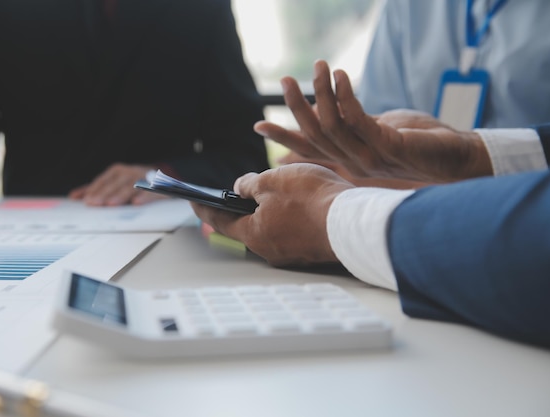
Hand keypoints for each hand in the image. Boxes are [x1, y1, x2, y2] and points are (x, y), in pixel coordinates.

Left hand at [68, 163, 166, 205]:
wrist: (160, 179)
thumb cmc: (132, 183)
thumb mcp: (114, 182)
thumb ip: (95, 189)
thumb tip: (74, 196)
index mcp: (118, 171)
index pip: (104, 180)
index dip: (95, 190)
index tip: (87, 200)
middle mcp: (130, 172)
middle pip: (115, 184)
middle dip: (105, 194)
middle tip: (95, 203)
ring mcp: (143, 178)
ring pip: (130, 186)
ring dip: (121, 195)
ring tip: (112, 204)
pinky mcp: (157, 186)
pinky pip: (150, 191)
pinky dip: (143, 196)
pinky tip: (137, 203)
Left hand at [191, 163, 353, 266]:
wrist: (355, 222)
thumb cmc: (312, 200)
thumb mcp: (273, 181)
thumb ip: (251, 184)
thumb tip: (242, 189)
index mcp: (253, 234)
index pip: (220, 221)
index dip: (205, 208)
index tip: (193, 201)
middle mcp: (269, 250)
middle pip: (248, 225)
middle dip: (243, 207)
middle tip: (239, 190)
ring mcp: (291, 253)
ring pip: (272, 228)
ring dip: (270, 211)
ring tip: (276, 189)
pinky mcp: (310, 249)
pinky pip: (292, 232)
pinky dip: (289, 217)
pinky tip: (299, 202)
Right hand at [254, 60, 491, 182]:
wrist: (457, 160)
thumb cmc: (420, 143)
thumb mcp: (379, 131)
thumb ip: (355, 125)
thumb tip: (333, 113)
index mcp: (349, 159)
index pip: (310, 149)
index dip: (284, 136)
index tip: (258, 124)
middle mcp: (354, 162)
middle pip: (314, 135)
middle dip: (296, 107)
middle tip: (285, 80)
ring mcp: (370, 157)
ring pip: (332, 126)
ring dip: (322, 92)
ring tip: (319, 66)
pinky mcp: (388, 147)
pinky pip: (358, 120)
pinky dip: (346, 96)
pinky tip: (342, 77)